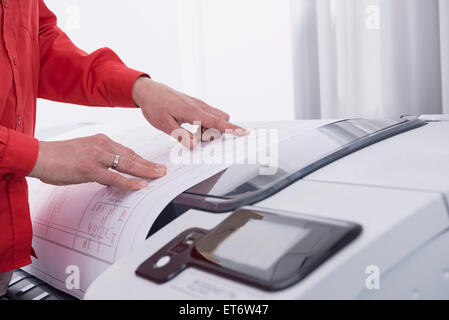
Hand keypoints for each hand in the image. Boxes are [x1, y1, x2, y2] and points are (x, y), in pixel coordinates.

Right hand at [29, 134, 165, 189]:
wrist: (38, 155)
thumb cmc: (58, 156)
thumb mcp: (83, 152)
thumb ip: (99, 159)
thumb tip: (110, 173)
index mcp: (101, 140)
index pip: (127, 151)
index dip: (142, 159)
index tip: (152, 164)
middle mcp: (102, 145)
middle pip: (132, 156)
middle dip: (150, 164)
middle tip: (163, 170)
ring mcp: (97, 156)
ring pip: (128, 164)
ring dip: (146, 171)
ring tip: (159, 176)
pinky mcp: (90, 168)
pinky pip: (115, 177)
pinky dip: (130, 182)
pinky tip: (140, 185)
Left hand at [132, 77, 248, 148]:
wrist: (147, 90)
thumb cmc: (154, 106)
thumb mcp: (165, 125)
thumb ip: (182, 136)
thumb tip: (195, 146)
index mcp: (193, 111)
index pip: (218, 122)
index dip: (233, 129)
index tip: (246, 133)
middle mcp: (199, 106)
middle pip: (222, 120)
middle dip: (217, 132)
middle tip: (198, 138)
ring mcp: (198, 104)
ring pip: (215, 118)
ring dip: (209, 129)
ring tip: (189, 132)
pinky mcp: (195, 105)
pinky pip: (207, 115)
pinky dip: (204, 124)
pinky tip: (189, 127)